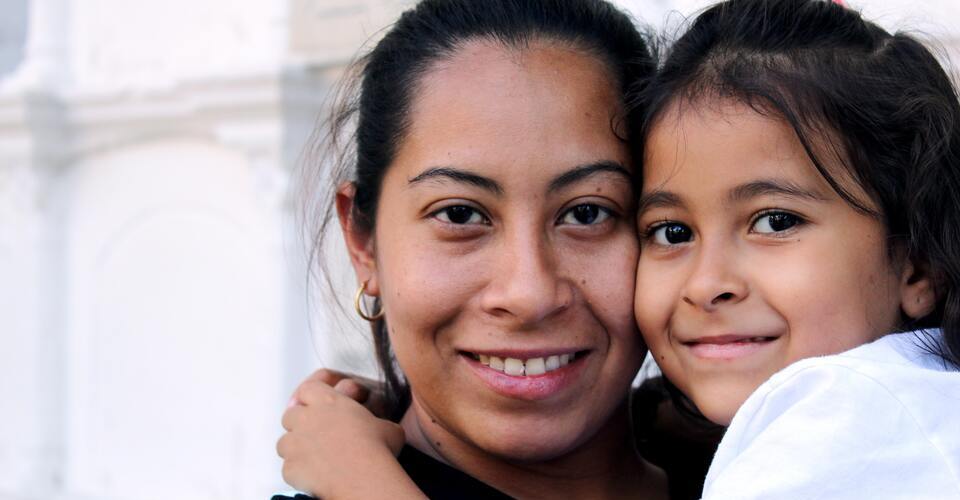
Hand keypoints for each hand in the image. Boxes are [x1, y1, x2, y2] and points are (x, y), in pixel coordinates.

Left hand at [278, 378, 405, 498]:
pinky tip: (314, 476)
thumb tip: (383, 430)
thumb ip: (376, 422)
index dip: (310, 396)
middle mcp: (307, 418)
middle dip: (299, 423)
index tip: (316, 404)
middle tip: (314, 434)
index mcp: (329, 402)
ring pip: (284, 442)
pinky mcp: (290, 467)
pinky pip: (288, 468)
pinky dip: (298, 471)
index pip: (308, 389)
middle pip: (290, 414)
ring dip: (295, 448)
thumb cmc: (377, 449)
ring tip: (313, 458)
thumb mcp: (387, 427)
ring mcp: (295, 443)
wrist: (364, 478)